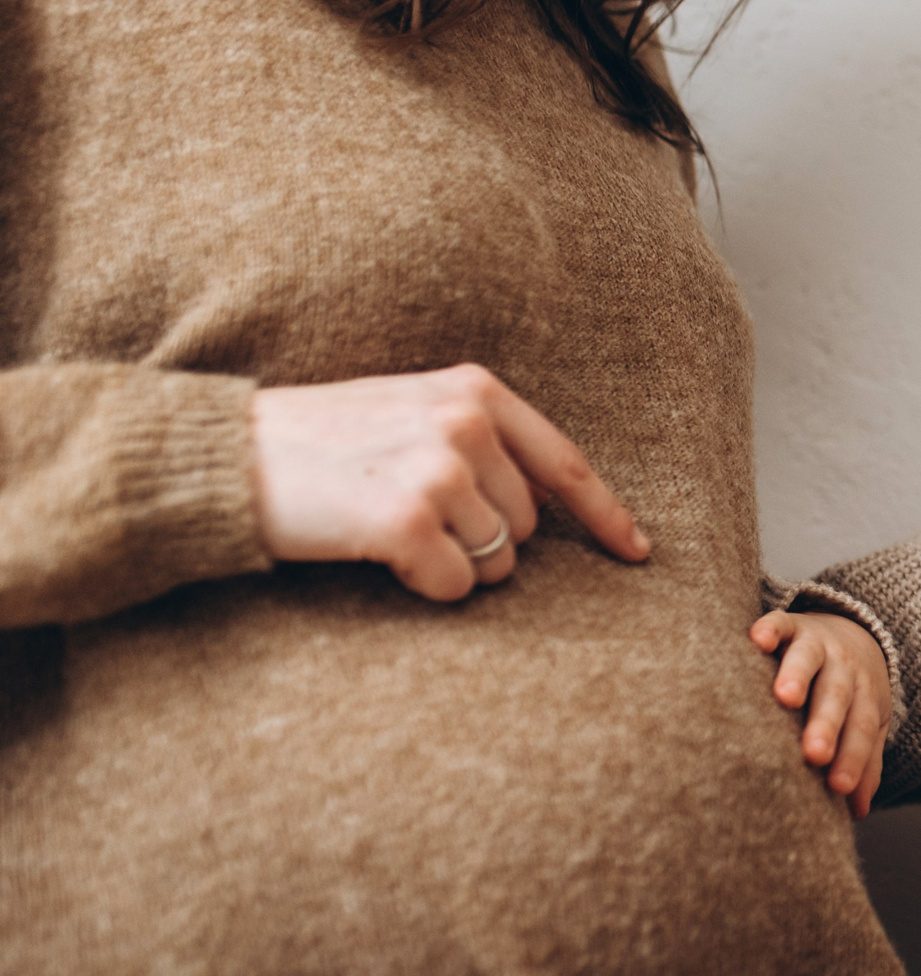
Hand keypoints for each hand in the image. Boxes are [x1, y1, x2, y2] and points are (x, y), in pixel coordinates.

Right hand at [250, 364, 647, 601]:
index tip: (638, 553)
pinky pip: (457, 585)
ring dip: (452, 565)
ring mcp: (439, 467)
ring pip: (496, 563)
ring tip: (389, 529)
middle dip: (483, 542)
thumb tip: (546, 508)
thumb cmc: (319, 445)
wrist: (227, 457)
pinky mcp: (406, 517)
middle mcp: (465, 421)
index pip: (564, 463)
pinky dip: (426, 586)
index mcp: (474, 390)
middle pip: (526, 528)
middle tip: (409, 517)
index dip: (607, 515)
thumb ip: (479, 440)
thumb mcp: (408, 413)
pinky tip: (380, 555)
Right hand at [749, 609, 892, 815]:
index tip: (839, 788)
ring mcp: (817, 644)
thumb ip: (862, 761)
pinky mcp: (790, 624)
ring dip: (799, 676)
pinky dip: (771, 629)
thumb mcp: (865, 723)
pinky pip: (780, 623)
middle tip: (815, 753)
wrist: (851, 629)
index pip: (861, 729)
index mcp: (864, 697)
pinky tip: (758, 640)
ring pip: (809, 658)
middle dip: (827, 725)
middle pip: (837, 697)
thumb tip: (857, 811)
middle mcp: (844, 669)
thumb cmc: (851, 692)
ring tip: (786, 697)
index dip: (852, 757)